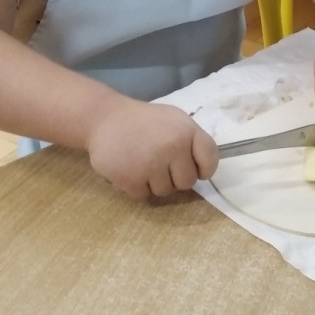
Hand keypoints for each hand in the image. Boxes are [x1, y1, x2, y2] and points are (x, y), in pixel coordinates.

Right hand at [85, 100, 217, 199]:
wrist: (103, 118)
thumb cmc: (143, 121)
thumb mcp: (174, 120)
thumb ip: (192, 141)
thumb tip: (204, 168)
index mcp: (187, 131)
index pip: (210, 160)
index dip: (204, 168)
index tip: (194, 168)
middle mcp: (172, 147)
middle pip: (188, 182)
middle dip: (176, 177)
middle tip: (161, 163)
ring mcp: (151, 164)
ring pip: (165, 192)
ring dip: (155, 182)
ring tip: (142, 163)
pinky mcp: (130, 179)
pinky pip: (144, 196)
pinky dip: (137, 186)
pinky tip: (130, 169)